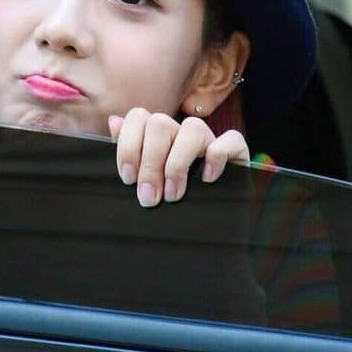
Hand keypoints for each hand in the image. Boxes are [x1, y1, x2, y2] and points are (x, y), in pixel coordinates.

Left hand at [108, 108, 249, 207]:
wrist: (209, 234)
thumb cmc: (171, 204)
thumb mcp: (144, 181)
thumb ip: (130, 151)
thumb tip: (114, 121)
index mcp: (158, 135)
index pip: (139, 117)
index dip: (128, 145)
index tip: (128, 178)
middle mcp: (182, 133)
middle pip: (160, 123)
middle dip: (150, 162)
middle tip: (149, 197)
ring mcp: (210, 140)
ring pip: (193, 127)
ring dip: (177, 163)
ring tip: (173, 194)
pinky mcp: (237, 152)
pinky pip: (231, 139)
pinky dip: (217, 157)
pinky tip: (207, 180)